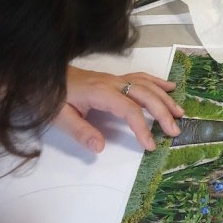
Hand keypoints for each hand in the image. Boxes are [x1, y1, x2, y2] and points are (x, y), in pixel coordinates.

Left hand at [56, 66, 182, 151]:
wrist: (43, 74)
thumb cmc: (50, 96)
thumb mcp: (60, 117)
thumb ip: (80, 132)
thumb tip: (100, 148)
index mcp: (101, 92)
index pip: (130, 110)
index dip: (142, 127)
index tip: (150, 145)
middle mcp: (112, 83)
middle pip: (145, 95)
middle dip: (162, 112)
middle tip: (174, 131)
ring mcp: (114, 78)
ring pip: (146, 85)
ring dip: (165, 98)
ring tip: (179, 112)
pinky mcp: (113, 78)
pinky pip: (140, 77)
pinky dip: (157, 82)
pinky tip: (170, 86)